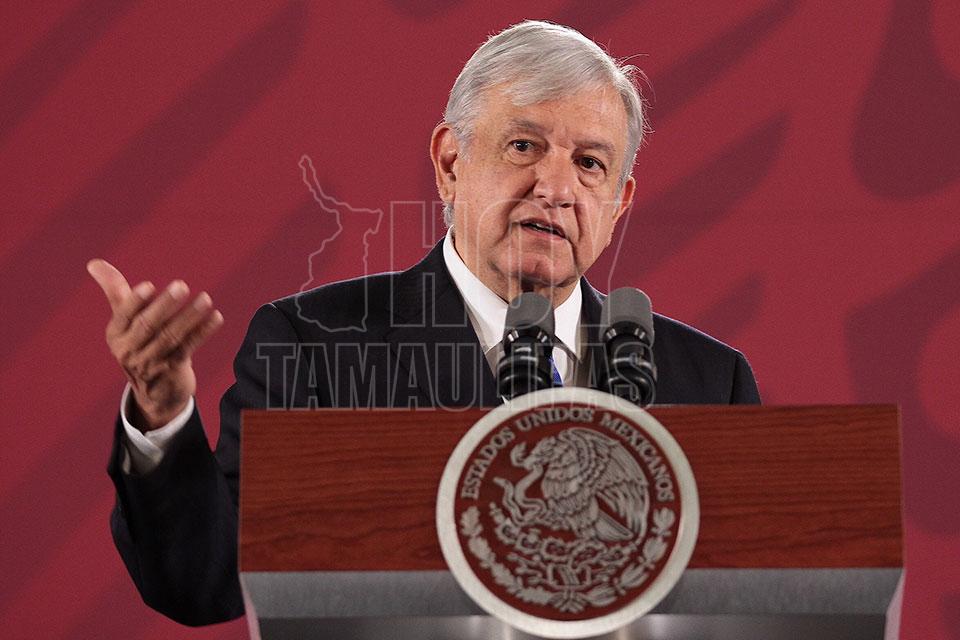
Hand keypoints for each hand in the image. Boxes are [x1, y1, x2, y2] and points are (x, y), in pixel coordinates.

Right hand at [87, 259, 222, 430]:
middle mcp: (129, 350)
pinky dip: (202, 332)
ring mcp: (150, 363)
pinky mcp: (172, 370)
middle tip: (181, 286)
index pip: (124, 315)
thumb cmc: (140, 343)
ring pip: (170, 337)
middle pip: (148, 326)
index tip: (149, 286)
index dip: (135, 301)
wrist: (155, 390)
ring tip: (205, 299)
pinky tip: (216, 317)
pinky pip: (188, 348)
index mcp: (116, 334)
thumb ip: (115, 290)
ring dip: (189, 317)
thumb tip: (94, 263)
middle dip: (164, 305)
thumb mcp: (125, 320)